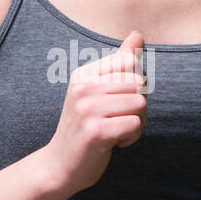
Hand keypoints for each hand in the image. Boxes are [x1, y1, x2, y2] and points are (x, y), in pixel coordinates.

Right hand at [42, 30, 147, 195]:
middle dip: (138, 105)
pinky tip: (114, 143)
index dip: (136, 83)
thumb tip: (138, 34)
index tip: (119, 99)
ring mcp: (87, 110)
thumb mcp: (97, 90)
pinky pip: (135, 125)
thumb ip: (120, 62)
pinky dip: (131, 137)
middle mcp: (83, 88)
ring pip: (140, 105)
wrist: (60, 165)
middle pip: (139, 84)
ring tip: (116, 130)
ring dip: (136, 123)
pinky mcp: (95, 132)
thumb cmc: (85, 126)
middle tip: (119, 119)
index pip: (130, 62)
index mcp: (84, 74)